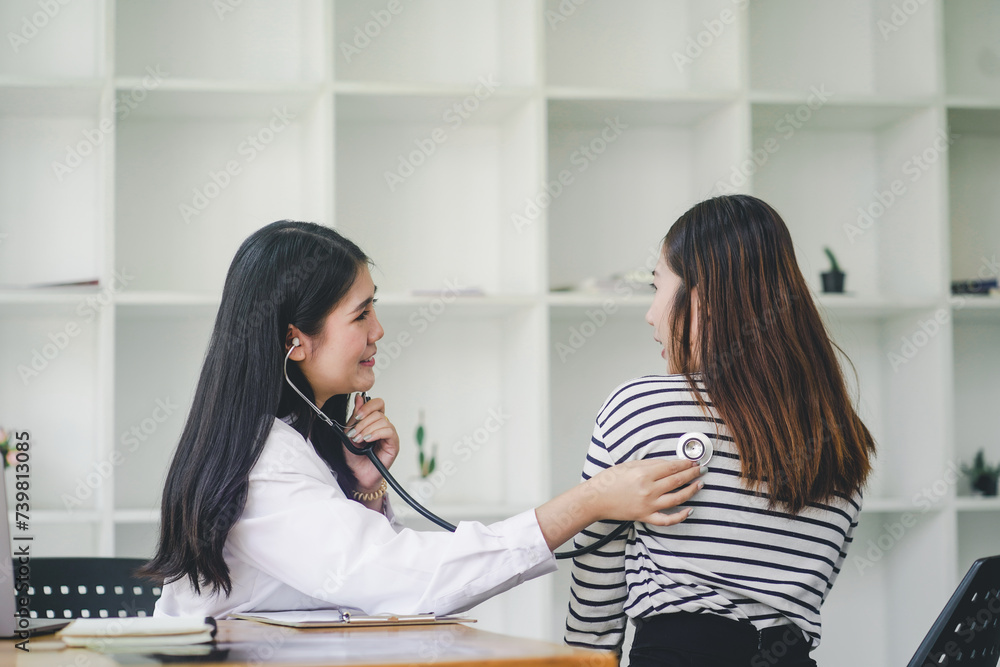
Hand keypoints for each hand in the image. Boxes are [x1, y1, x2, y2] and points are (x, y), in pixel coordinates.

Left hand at [342, 394, 398, 492]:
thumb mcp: (349, 433)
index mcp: (373, 421)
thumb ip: (355, 417)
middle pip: (378, 411)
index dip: (367, 406)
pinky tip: (368, 440)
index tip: (357, 415)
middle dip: (363, 421)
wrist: (356, 475)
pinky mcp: (394, 444)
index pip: (377, 404)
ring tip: (359, 440)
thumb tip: (359, 398)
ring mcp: (389, 435)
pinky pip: (389, 431)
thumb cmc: (353, 457)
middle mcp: (383, 426)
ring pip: (383, 420)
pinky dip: (376, 433)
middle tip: (354, 433)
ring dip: (367, 429)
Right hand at [535, 458, 702, 550]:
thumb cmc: (609, 480)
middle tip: (700, 469)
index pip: (671, 467)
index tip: (693, 461)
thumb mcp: (629, 465)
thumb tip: (669, 464)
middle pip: (677, 481)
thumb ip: (650, 464)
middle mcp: (648, 490)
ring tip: (699, 484)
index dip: (685, 464)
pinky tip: (689, 510)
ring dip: (691, 490)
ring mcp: (648, 505)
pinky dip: (680, 516)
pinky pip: (667, 520)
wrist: (596, 499)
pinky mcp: (645, 516)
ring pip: (677, 498)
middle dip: (692, 474)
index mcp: (644, 474)